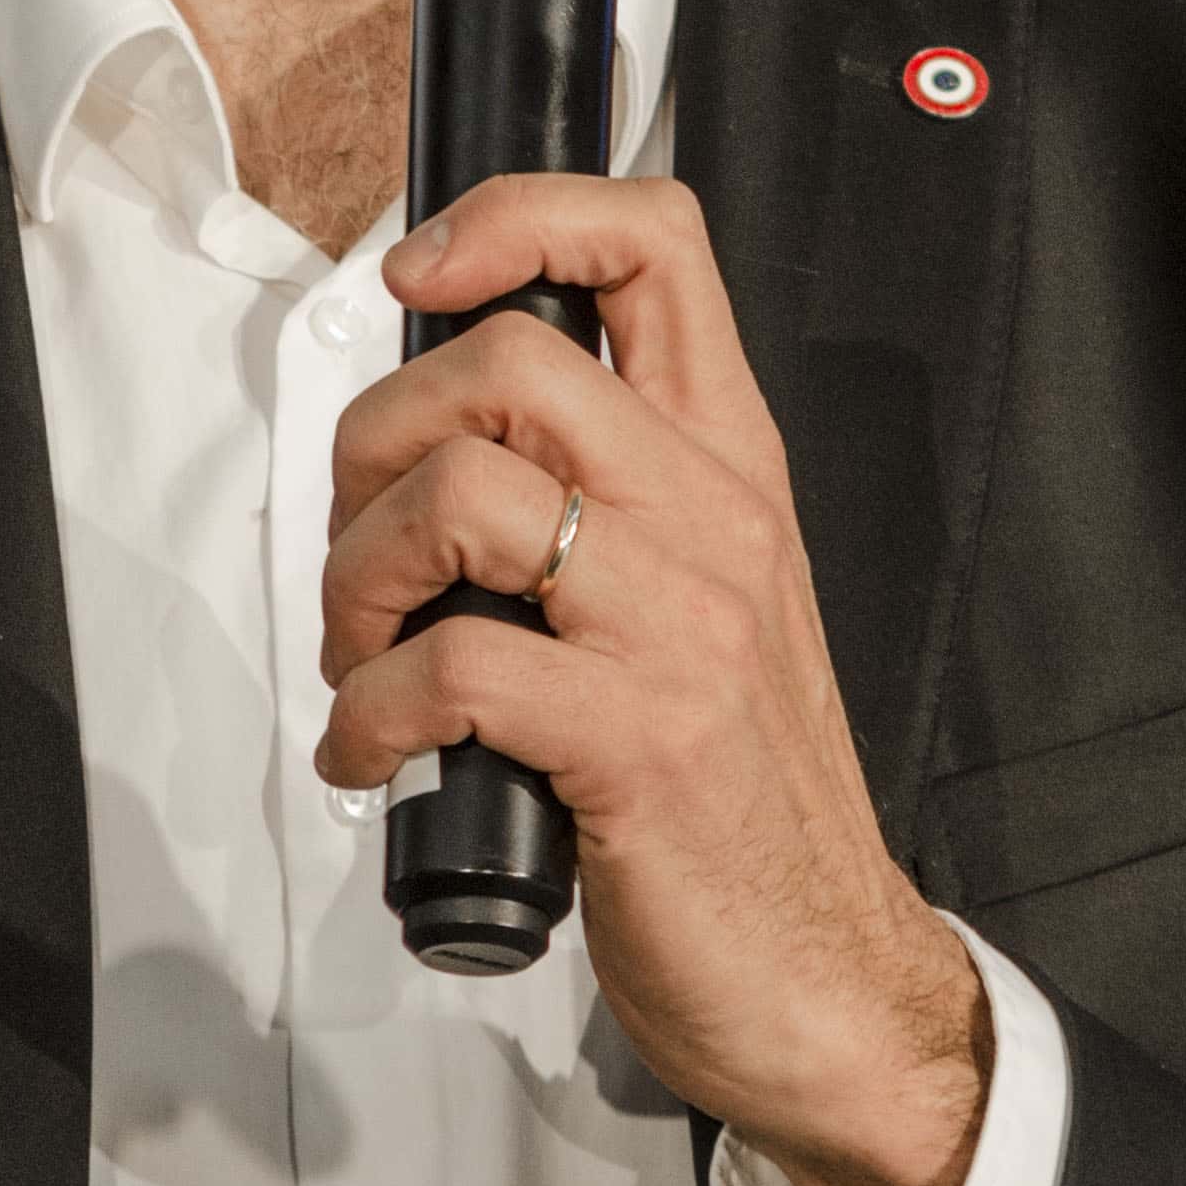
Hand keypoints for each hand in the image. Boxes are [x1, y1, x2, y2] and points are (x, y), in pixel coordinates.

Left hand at [315, 180, 990, 1185]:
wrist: (829, 972)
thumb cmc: (738, 790)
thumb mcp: (699, 598)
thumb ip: (603, 499)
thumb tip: (440, 439)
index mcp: (729, 462)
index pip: (655, 240)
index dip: (519, 214)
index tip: (424, 270)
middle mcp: (712, 518)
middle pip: (509, 358)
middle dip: (377, 436)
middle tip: (365, 545)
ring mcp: (680, 627)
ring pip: (462, 495)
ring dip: (356, 578)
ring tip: (359, 658)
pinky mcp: (635, 742)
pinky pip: (451, 668)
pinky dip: (368, 714)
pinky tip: (374, 756)